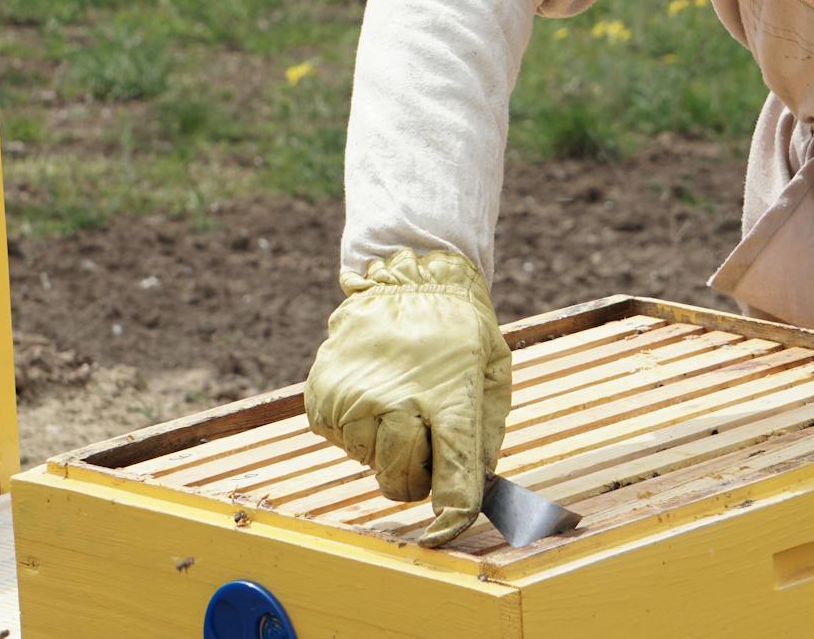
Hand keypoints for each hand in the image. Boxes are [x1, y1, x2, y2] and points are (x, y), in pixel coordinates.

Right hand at [304, 249, 511, 545]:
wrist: (406, 280)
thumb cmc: (459, 333)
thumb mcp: (491, 377)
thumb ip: (484, 440)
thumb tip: (472, 495)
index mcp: (450, 400)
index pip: (453, 479)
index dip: (451, 517)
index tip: (444, 533)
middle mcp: (397, 404)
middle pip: (402, 484)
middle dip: (418, 473)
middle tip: (426, 435)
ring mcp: (353, 402)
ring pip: (370, 464)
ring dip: (387, 447)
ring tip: (399, 399)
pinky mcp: (322, 400)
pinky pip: (342, 443)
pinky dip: (358, 429)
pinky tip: (373, 392)